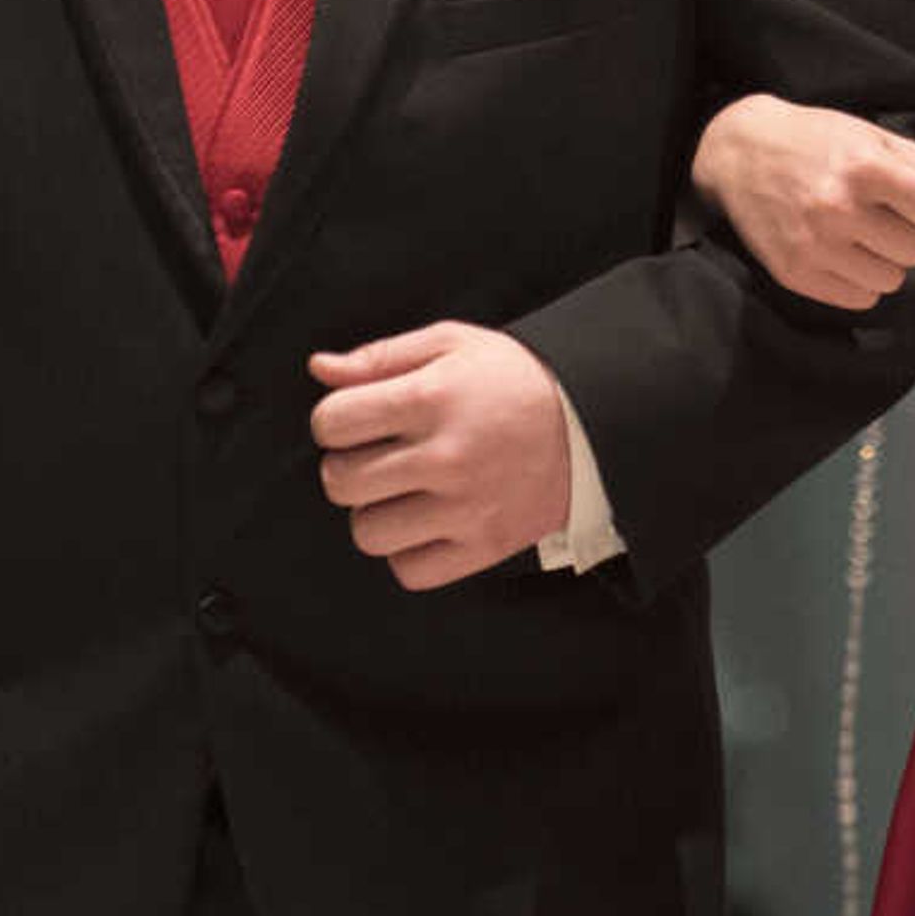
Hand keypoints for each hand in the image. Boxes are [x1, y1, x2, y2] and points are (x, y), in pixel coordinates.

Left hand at [309, 322, 574, 589]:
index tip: (357, 420)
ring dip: (374, 512)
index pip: (332, 422)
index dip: (334, 419)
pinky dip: (408, 553)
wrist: (593, 423)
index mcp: (432, 398)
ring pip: (368, 532)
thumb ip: (381, 356)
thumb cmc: (516, 379)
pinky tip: (425, 522)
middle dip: (347, 466)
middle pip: (340, 481)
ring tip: (401, 492)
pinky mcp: (485, 546)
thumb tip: (320, 370)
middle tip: (378, 456)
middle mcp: (446, 456)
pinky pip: (410, 571)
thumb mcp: (453, 344)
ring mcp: (465, 508)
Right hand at [690, 93, 914, 311]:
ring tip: (855, 232)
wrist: (739, 151)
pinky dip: (859, 281)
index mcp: (865, 167)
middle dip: (906, 234)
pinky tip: (838, 251)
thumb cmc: (821, 141)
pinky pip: (861, 300)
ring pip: (892, 281)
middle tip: (875, 211)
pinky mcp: (794, 274)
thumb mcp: (881, 143)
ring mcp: (813, 245)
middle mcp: (838, 208)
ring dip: (883, 261)